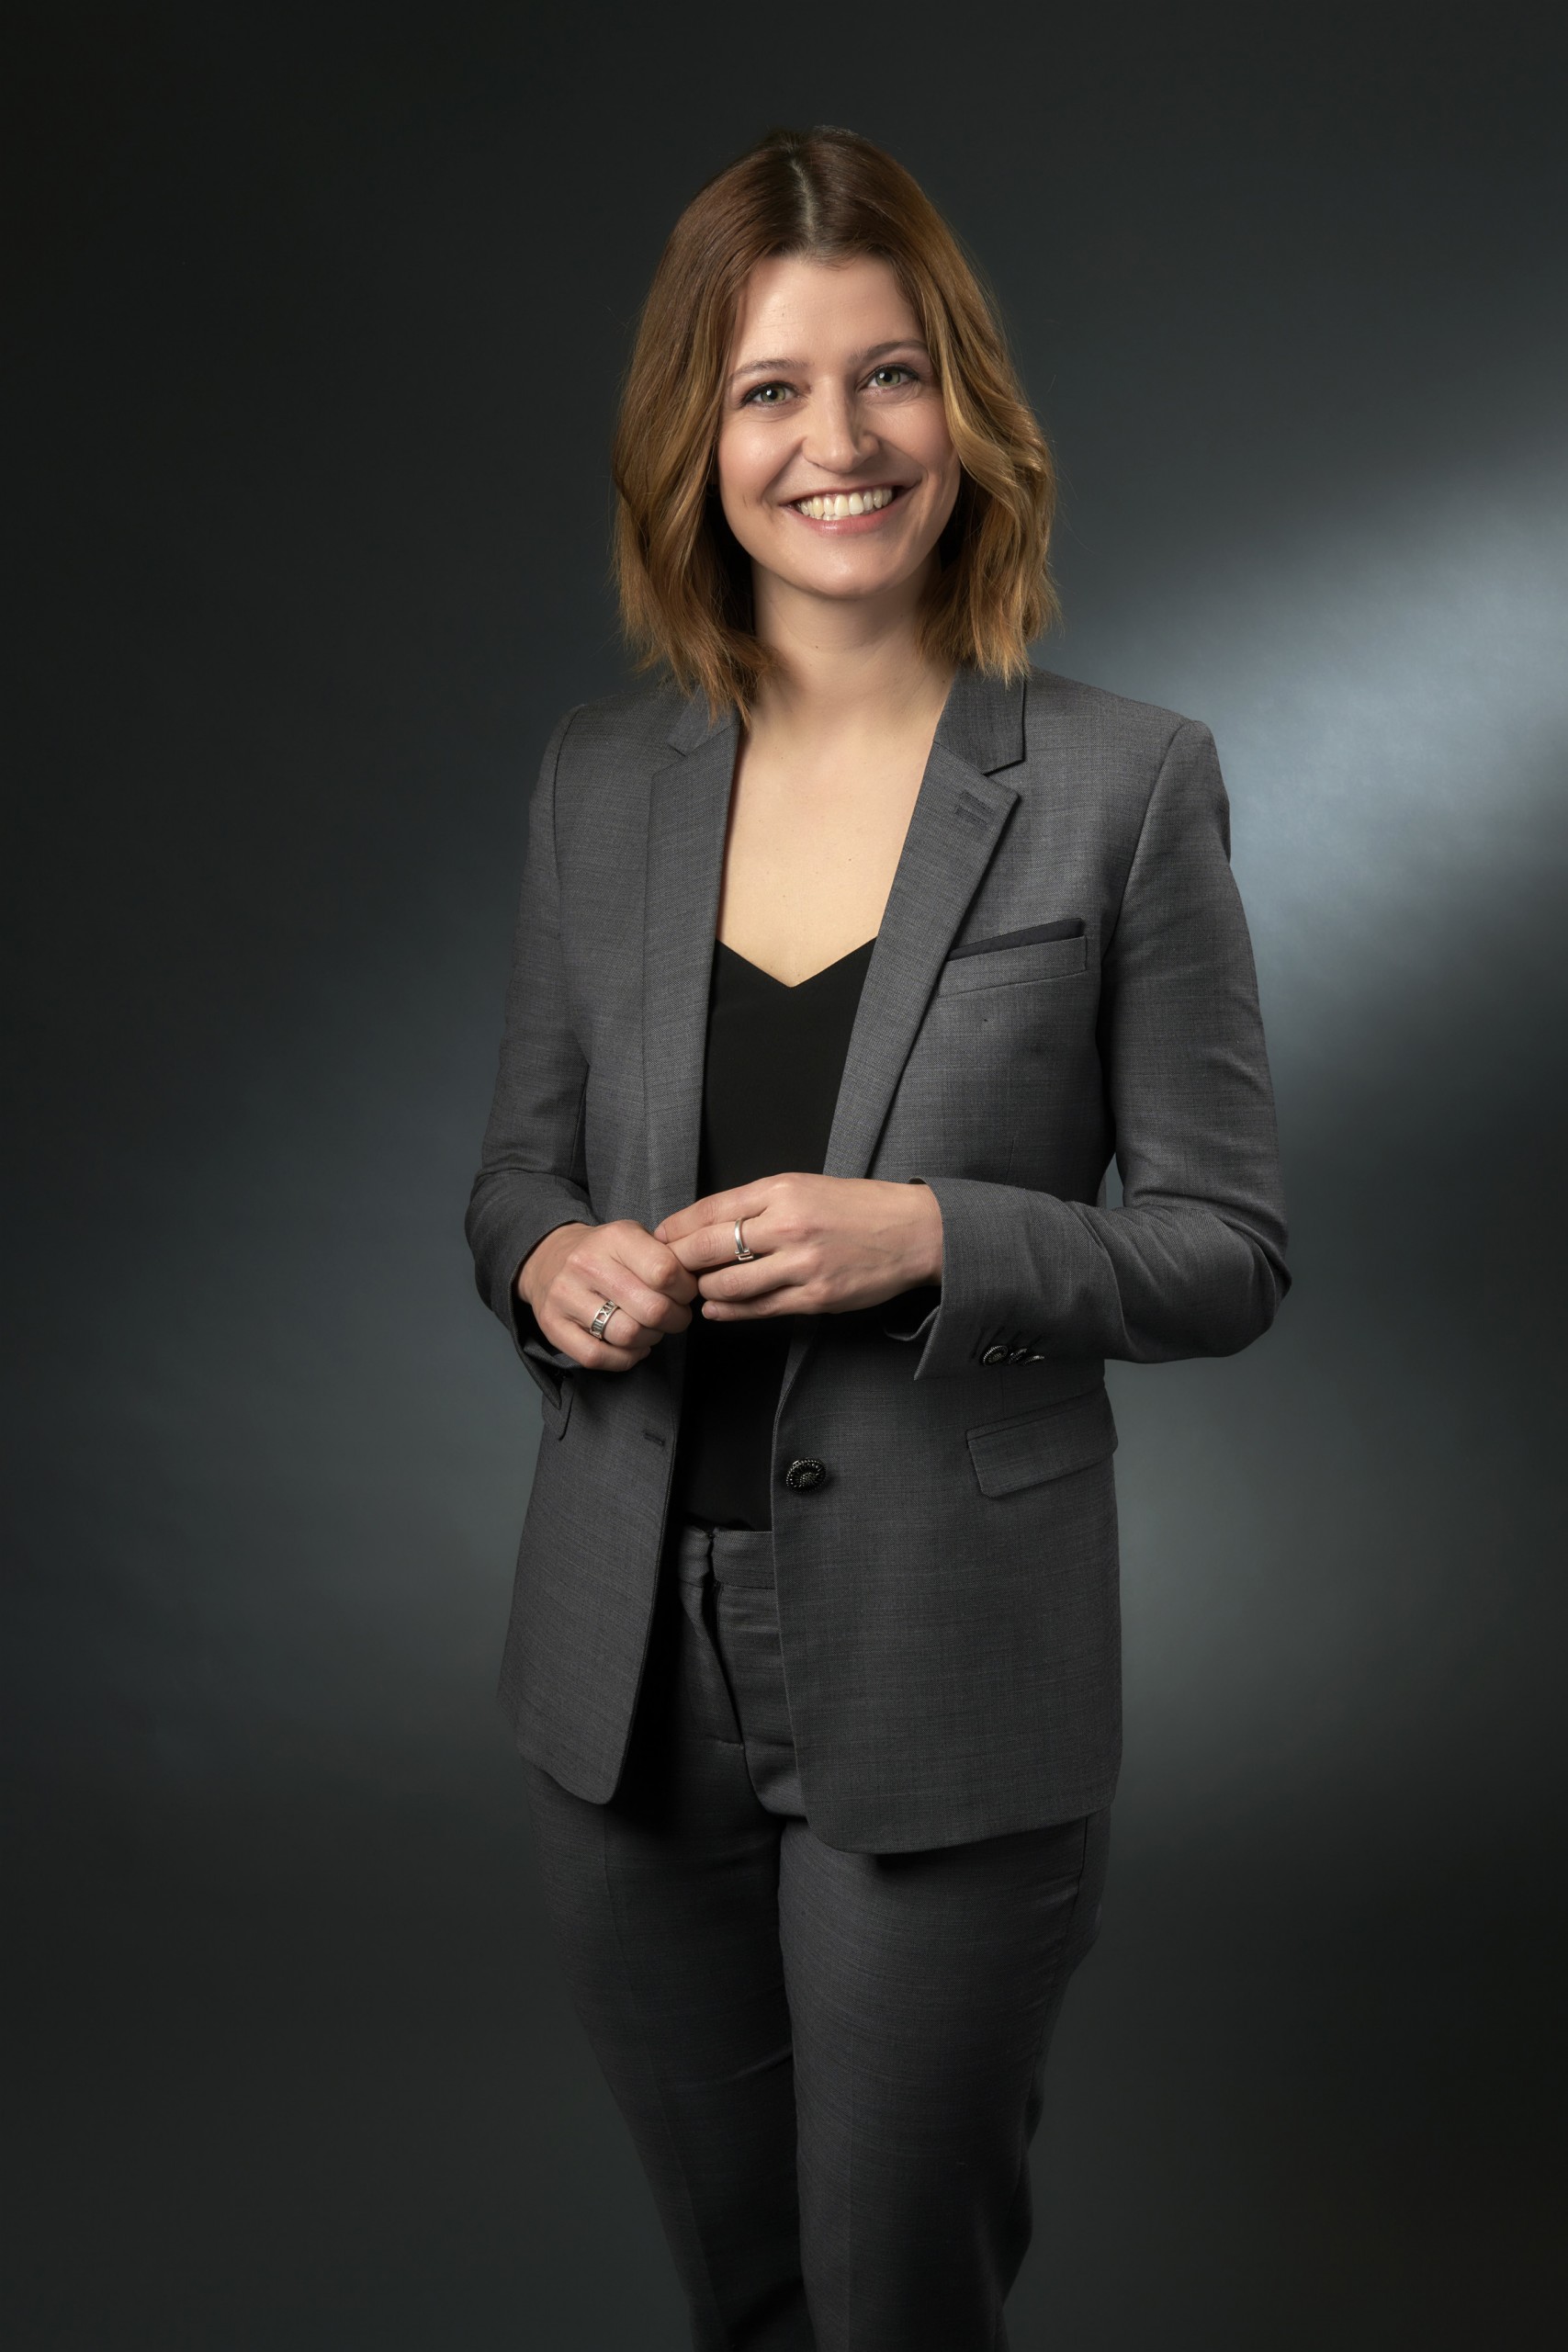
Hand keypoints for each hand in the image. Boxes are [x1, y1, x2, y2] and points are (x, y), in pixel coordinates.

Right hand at [517, 1220, 699, 1370]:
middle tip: (675, 1317)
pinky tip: (632, 1346)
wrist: (548, 1257)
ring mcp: (565, 1296)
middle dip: (675, 1320)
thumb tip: (700, 1282)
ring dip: (650, 1339)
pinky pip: (597, 1357)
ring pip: (627, 1335)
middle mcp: (586, 1264)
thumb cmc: (606, 1252)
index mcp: (615, 1237)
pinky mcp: (552, 1325)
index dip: (686, 1290)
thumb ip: (667, 1256)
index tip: (685, 1293)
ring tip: (651, 1329)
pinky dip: (624, 1358)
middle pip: (652, 1309)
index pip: (666, 1272)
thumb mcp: (635, 1237)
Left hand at [652, 1174, 942, 1322]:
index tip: (659, 1239)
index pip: (709, 1210)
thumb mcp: (803, 1187)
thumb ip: (756, 1203)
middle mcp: (788, 1225)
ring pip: (726, 1285)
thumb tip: (705, 1223)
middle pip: (707, 1248)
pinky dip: (728, 1311)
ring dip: (703, 1291)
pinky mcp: (816, 1297)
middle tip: (664, 1272)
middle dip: (678, 1263)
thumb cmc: (856, 1207)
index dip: (675, 1228)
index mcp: (781, 1190)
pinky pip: (758, 1309)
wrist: (914, 1231)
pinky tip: (716, 1309)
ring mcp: (802, 1264)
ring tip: (696, 1291)